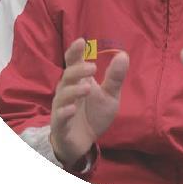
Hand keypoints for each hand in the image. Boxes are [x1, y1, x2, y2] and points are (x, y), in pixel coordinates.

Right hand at [50, 38, 128, 168]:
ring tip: (87, 88)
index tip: (81, 41)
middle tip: (93, 67)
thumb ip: (115, 77)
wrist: (84, 142)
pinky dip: (64, 112)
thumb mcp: (110, 95)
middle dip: (78, 70)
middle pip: (68, 75)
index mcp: (79, 80)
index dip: (75, 51)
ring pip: (62, 95)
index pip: (73, 62)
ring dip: (73, 91)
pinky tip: (71, 109)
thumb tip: (123, 54)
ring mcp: (62, 107)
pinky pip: (59, 117)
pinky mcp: (60, 125)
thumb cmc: (94, 114)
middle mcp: (67, 91)